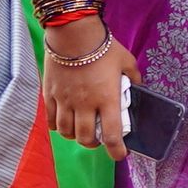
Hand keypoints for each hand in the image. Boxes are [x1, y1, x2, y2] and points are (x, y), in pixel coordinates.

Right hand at [43, 30, 137, 157]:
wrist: (73, 33)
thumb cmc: (102, 46)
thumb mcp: (126, 61)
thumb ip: (133, 77)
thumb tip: (138, 86)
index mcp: (107, 99)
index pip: (113, 136)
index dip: (117, 151)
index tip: (120, 155)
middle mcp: (85, 105)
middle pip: (86, 139)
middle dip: (94, 145)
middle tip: (99, 140)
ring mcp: (65, 101)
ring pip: (66, 132)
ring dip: (75, 137)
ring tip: (81, 131)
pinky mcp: (50, 94)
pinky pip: (51, 119)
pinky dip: (57, 126)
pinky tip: (63, 123)